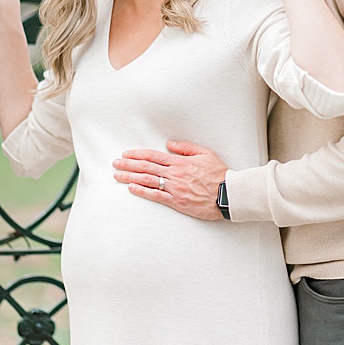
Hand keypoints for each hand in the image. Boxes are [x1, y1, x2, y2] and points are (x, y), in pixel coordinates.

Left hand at [113, 140, 227, 220]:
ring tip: (117, 176)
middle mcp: (174, 174)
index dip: (137, 154)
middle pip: (146, 167)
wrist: (228, 193)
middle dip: (128, 165)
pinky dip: (142, 191)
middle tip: (115, 163)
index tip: (126, 154)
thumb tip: (170, 143)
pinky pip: (155, 195)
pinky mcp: (176, 201)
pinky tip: (131, 188)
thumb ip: (187, 147)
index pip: (153, 156)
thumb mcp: (206, 154)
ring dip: (130, 177)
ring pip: (147, 180)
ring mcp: (174, 188)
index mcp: (180, 162)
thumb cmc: (219, 174)